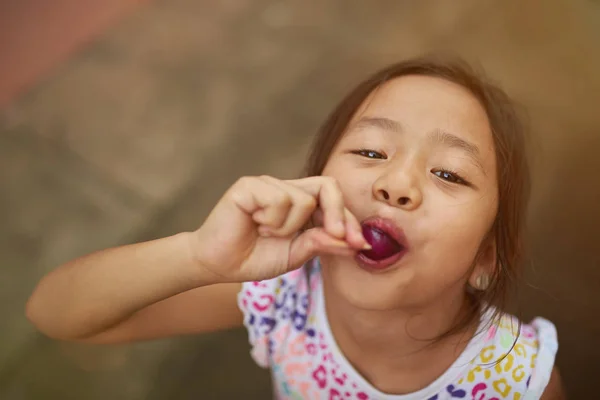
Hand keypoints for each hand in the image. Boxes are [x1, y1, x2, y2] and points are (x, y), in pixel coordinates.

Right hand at [191, 175, 367, 282]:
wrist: (219, 265)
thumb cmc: (255, 257)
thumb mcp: (297, 254)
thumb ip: (323, 243)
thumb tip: (355, 241)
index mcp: (300, 203)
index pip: (334, 200)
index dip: (349, 220)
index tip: (360, 243)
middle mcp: (286, 188)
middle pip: (327, 187)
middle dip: (338, 214)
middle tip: (337, 237)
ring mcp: (268, 184)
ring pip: (303, 200)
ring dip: (288, 227)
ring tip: (266, 233)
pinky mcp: (250, 185)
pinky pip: (279, 200)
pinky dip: (271, 221)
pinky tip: (255, 225)